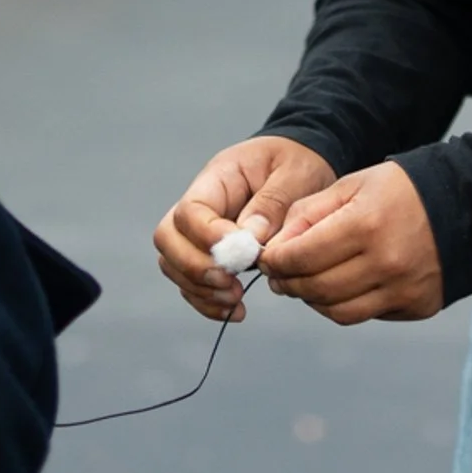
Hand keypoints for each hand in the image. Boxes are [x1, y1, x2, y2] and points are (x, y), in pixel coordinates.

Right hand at [154, 136, 334, 322]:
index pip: (190, 210)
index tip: (242, 255)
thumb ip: (272, 203)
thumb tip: (249, 239)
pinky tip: (236, 311)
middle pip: (168, 238)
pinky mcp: (211, 254)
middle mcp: (201, 203)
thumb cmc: (297, 162)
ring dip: (200, 290)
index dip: (208, 238)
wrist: (303, 164)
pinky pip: (192, 282)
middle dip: (195, 268)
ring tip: (236, 300)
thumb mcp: (296, 173)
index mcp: (219, 176)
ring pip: (173, 264)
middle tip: (231, 284)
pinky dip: (207, 302)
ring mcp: (201, 230)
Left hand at [260, 162, 442, 324]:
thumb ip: (309, 214)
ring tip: (306, 281)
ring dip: (313, 299)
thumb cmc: (402, 190)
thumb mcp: (352, 185)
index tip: (267, 258)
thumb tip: (276, 250)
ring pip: (338, 312)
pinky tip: (342, 284)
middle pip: (316, 289)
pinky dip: (345, 304)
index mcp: (366, 224)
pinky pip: (367, 314)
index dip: (275, 261)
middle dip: (289, 283)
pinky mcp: (417, 306)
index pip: (302, 257)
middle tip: (280, 274)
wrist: (467, 206)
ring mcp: (404, 289)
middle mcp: (386, 262)